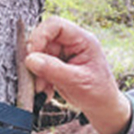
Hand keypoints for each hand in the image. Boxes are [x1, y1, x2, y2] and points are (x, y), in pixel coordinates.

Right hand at [26, 16, 130, 133]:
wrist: (103, 107)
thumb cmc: (98, 93)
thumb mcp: (77, 82)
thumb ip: (54, 69)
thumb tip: (30, 59)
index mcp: (83, 40)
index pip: (56, 25)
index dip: (39, 35)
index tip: (31, 55)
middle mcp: (72, 43)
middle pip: (43, 39)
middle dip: (36, 59)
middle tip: (34, 77)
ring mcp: (64, 54)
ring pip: (38, 55)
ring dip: (36, 72)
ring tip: (42, 89)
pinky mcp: (57, 65)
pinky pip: (39, 66)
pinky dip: (39, 79)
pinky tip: (47, 92)